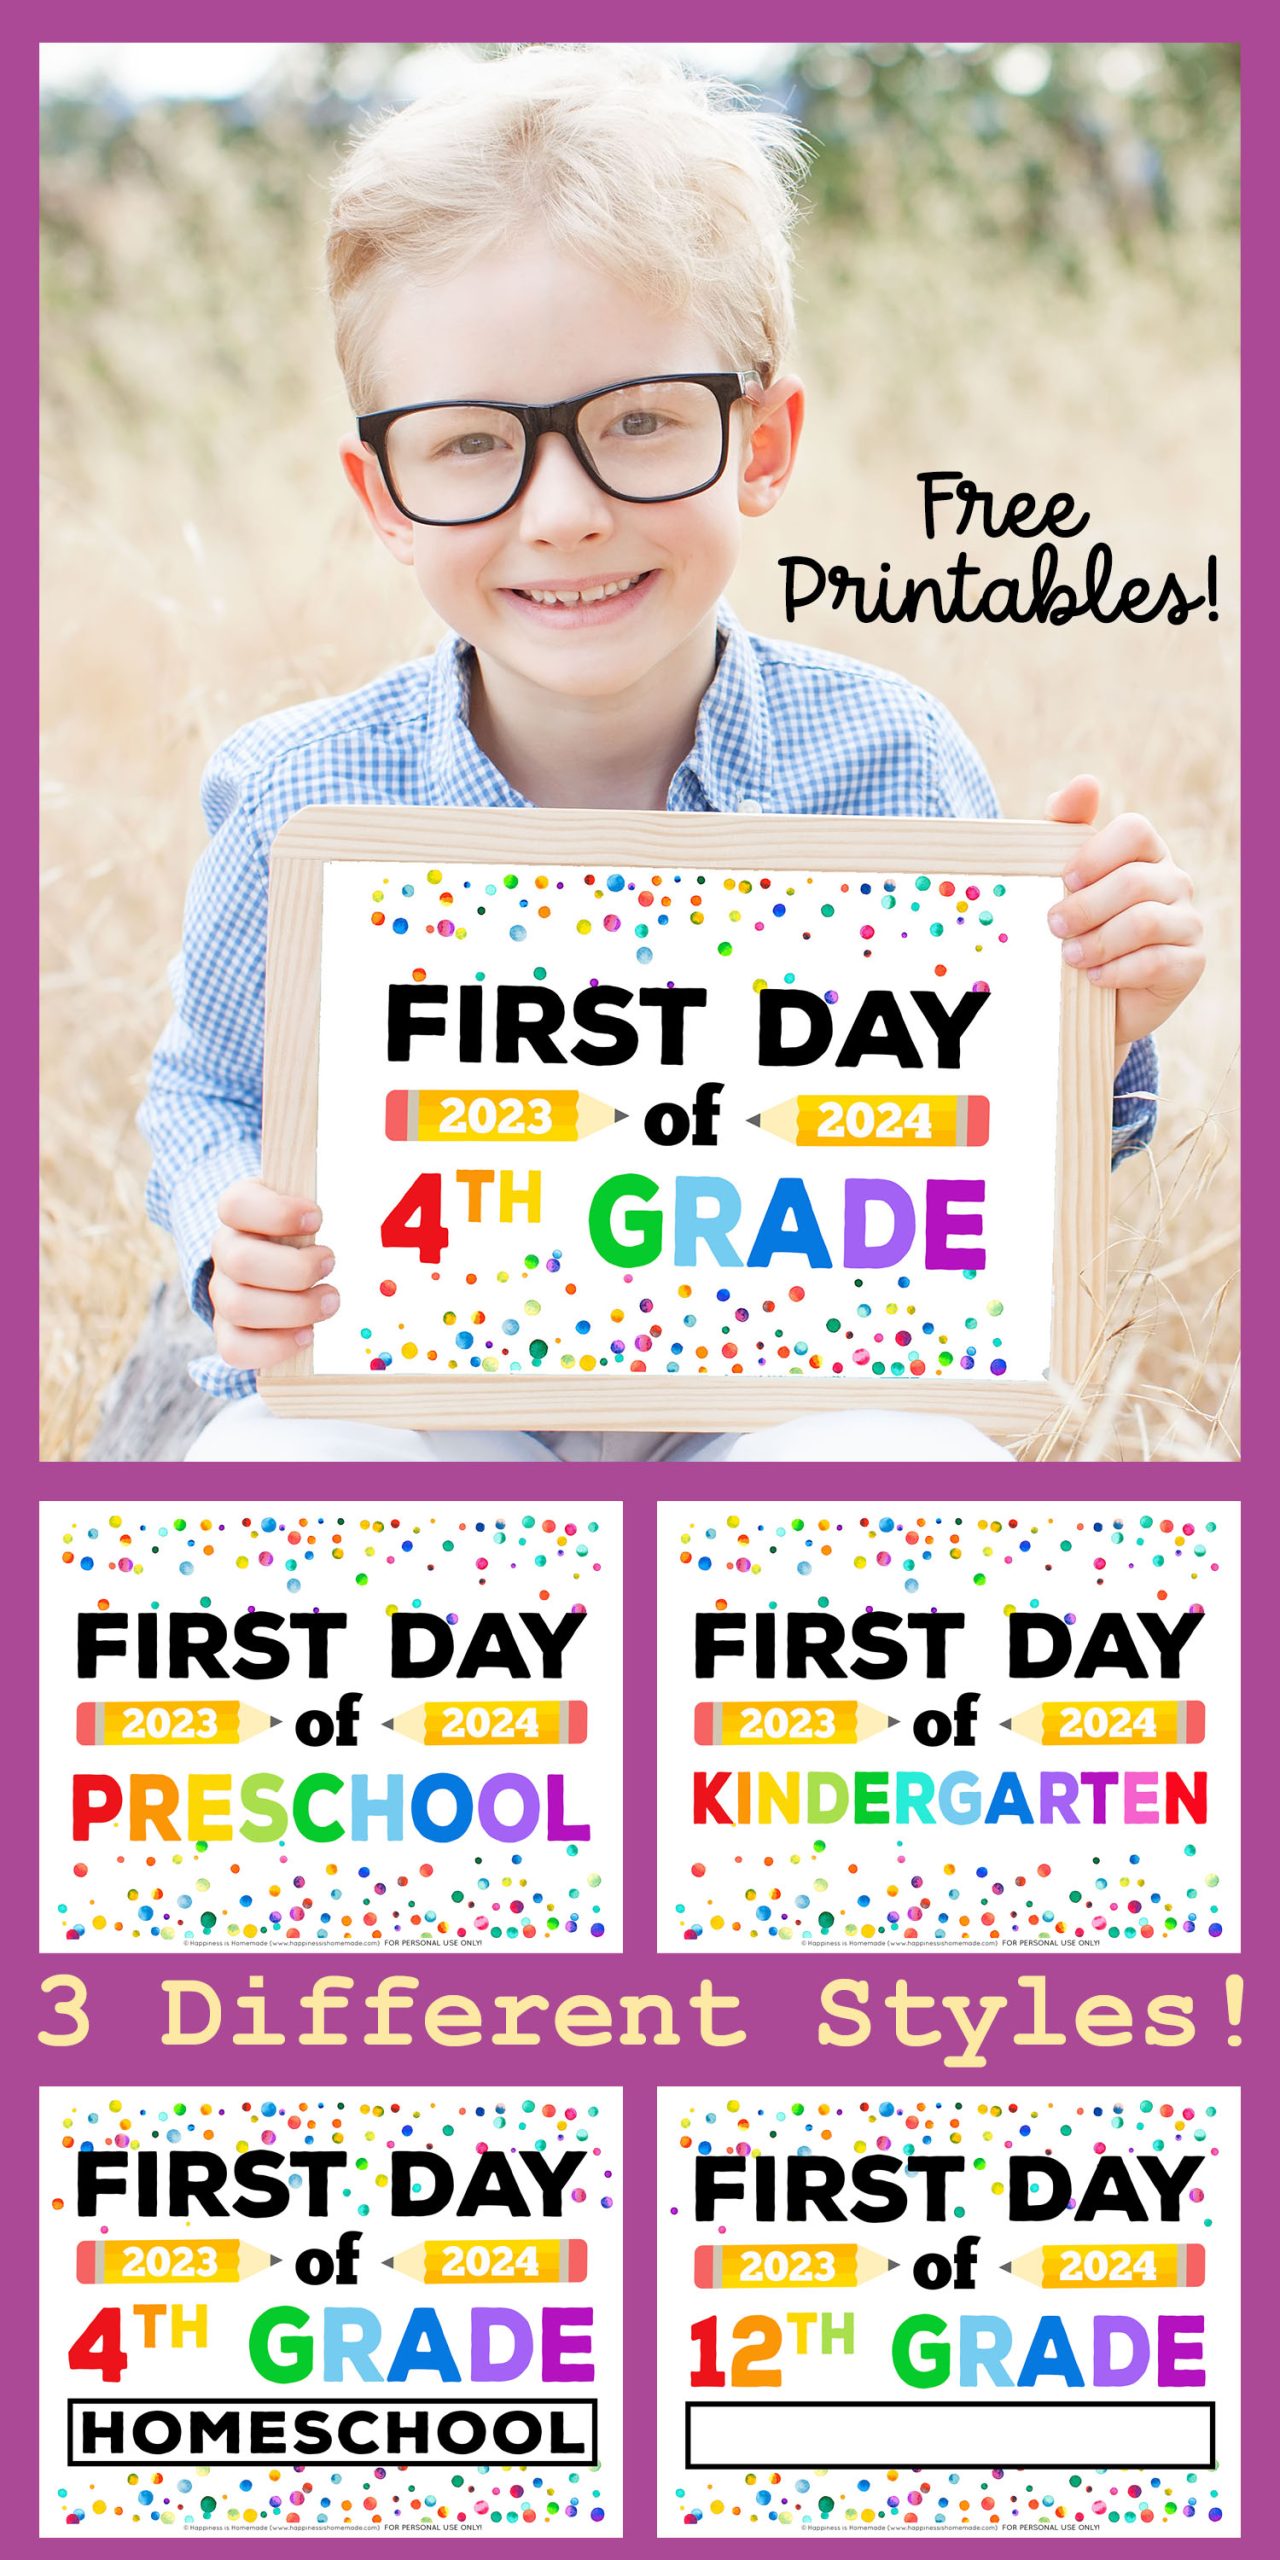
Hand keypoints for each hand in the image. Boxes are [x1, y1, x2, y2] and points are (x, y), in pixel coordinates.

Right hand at [208, 1180, 337, 1371]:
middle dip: (295, 1269)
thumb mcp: (314, 1206)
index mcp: (241, 1211)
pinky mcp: (230, 1330)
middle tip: (332, 1263)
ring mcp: (223, 1292)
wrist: (284, 1263)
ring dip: (294, 1308)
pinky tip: (308, 1334)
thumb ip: (333, 1194)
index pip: (235, 1205)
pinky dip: (274, 1346)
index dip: (276, 1214)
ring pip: (239, 1306)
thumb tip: (392, 1188)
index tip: (319, 1217)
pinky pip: (234, 1348)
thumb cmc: (308, 1231)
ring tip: (332, 1300)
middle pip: (241, 1262)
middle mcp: (226, 1250)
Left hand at [1045, 775, 1204, 1062]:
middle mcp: (1174, 882)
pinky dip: (1117, 971)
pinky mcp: (1190, 963)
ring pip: (1145, 922)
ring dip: (1098, 941)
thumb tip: (1085, 782)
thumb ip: (1066, 826)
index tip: (1065, 879)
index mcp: (1146, 854)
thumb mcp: (1064, 878)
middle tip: (1054, 925)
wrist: (1094, 996)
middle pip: (1134, 881)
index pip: (1135, 831)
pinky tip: (1095, 978)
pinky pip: (1155, 962)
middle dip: (1086, 906)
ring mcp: (1187, 922)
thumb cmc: (1079, 927)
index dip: (1096, 853)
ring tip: (1070, 956)